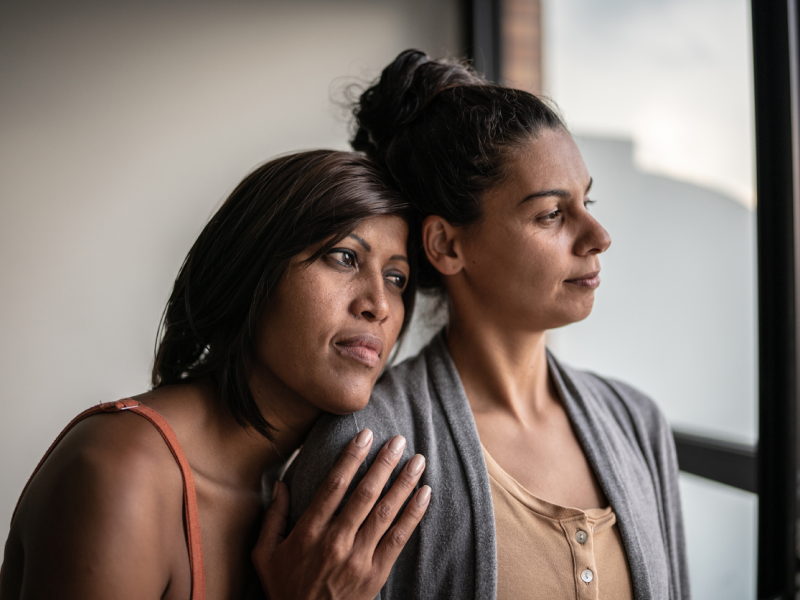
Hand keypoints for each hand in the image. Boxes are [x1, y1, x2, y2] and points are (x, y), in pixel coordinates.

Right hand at [252, 430, 430, 599]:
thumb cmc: (285, 589)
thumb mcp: (265, 555)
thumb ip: (273, 518)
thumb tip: (281, 483)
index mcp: (309, 532)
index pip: (334, 486)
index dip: (351, 458)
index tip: (364, 435)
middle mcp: (336, 542)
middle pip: (365, 494)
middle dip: (384, 463)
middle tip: (399, 440)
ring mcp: (358, 558)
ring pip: (385, 512)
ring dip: (404, 483)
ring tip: (418, 460)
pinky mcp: (376, 573)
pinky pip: (398, 538)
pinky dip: (413, 514)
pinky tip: (425, 494)